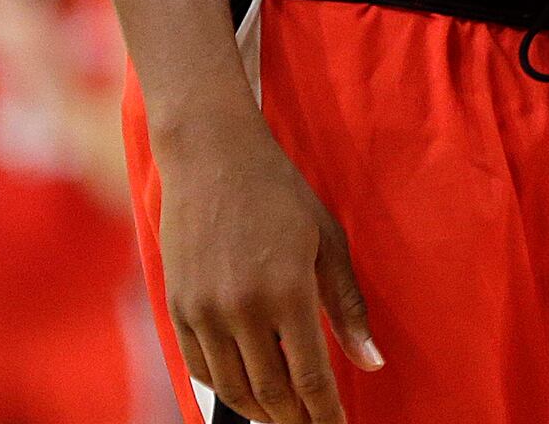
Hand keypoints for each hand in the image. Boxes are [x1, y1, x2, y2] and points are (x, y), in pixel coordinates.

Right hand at [155, 107, 379, 423]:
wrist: (210, 152)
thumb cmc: (277, 191)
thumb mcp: (326, 240)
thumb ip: (348, 306)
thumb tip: (371, 363)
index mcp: (287, 290)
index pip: (312, 378)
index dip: (327, 414)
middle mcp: (242, 307)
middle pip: (272, 393)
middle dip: (296, 420)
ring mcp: (204, 309)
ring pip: (234, 389)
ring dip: (262, 411)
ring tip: (282, 416)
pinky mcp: (177, 305)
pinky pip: (200, 368)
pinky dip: (225, 388)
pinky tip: (244, 389)